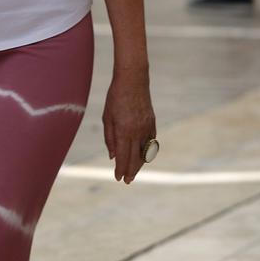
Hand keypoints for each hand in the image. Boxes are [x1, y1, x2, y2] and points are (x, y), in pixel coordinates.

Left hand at [102, 69, 155, 183]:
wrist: (134, 79)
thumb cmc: (116, 97)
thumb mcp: (107, 118)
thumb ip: (110, 138)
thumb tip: (113, 156)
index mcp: (124, 131)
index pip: (123, 156)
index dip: (121, 169)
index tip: (118, 178)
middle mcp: (137, 131)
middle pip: (135, 157)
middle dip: (131, 170)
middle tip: (127, 181)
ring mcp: (147, 126)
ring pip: (145, 151)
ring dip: (140, 163)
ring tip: (134, 171)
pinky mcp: (152, 121)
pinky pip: (151, 140)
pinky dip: (147, 150)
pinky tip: (143, 155)